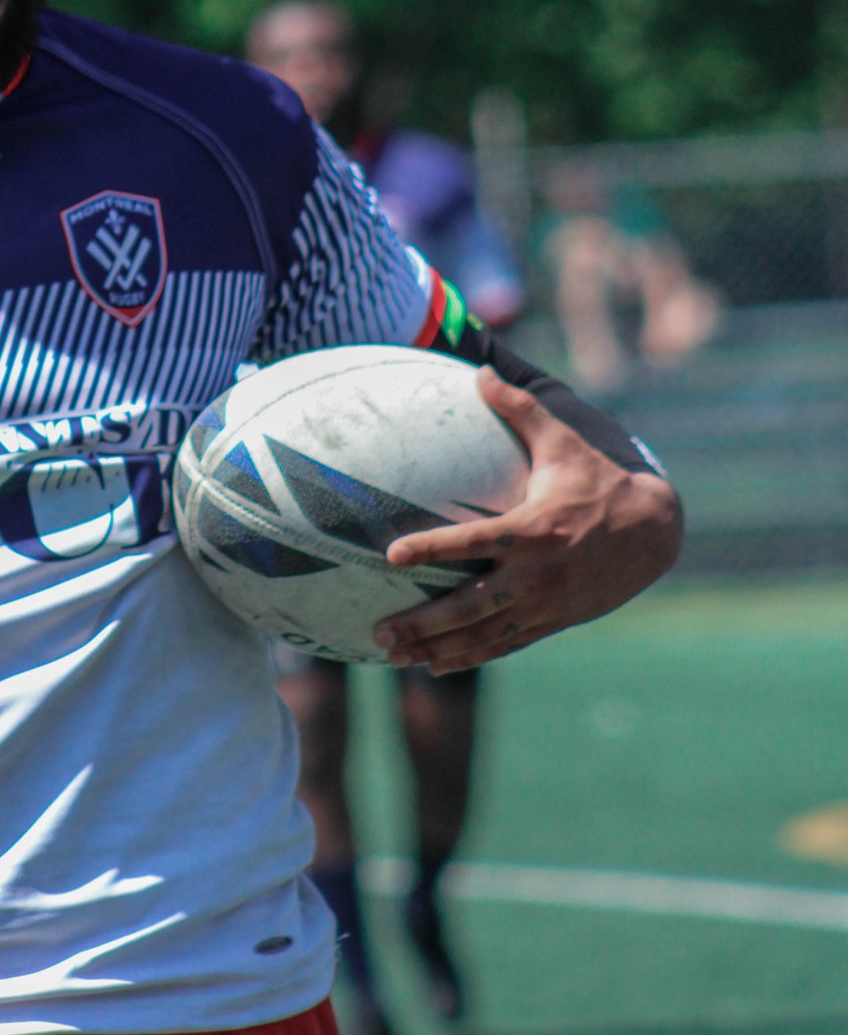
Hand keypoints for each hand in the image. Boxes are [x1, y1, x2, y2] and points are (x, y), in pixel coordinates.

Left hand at [373, 367, 681, 674]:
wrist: (655, 531)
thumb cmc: (598, 476)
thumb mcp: (561, 439)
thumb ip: (517, 406)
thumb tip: (479, 369)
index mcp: (535, 529)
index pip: (473, 541)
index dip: (433, 549)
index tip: (391, 555)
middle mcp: (538, 573)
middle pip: (471, 605)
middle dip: (424, 622)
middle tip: (380, 631)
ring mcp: (547, 603)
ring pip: (485, 634)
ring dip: (438, 648)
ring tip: (393, 658)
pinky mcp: (555, 620)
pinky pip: (507, 643)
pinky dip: (471, 656)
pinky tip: (435, 664)